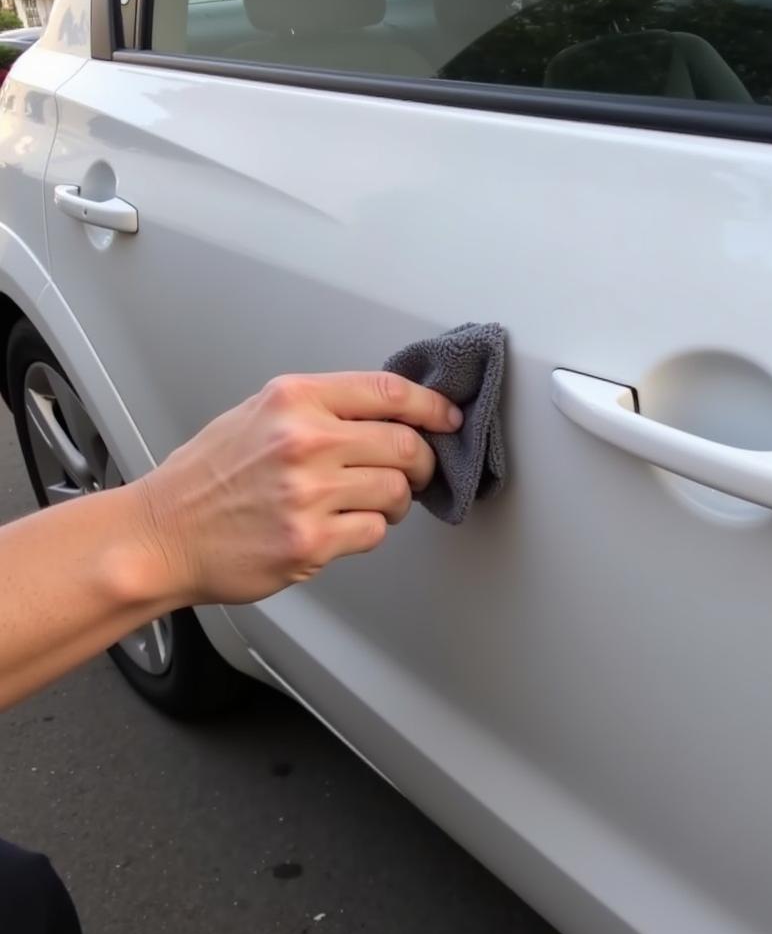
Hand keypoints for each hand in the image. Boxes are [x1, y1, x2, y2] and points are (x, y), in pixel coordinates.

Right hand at [129, 372, 461, 605]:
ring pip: (397, 491)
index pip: (389, 392)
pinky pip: (375, 531)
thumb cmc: (207, 478)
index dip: (432, 406)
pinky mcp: (311, 541)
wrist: (161, 534)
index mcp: (293, 399)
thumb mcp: (257, 415)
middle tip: (415, 472)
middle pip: (406, 445)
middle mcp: (304, 441)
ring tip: (370, 503)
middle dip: (422, 462)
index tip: (448, 418)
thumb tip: (389, 415)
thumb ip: (321, 409)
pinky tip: (342, 526)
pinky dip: (370, 530)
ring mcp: (308, 493)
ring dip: (396, 500)